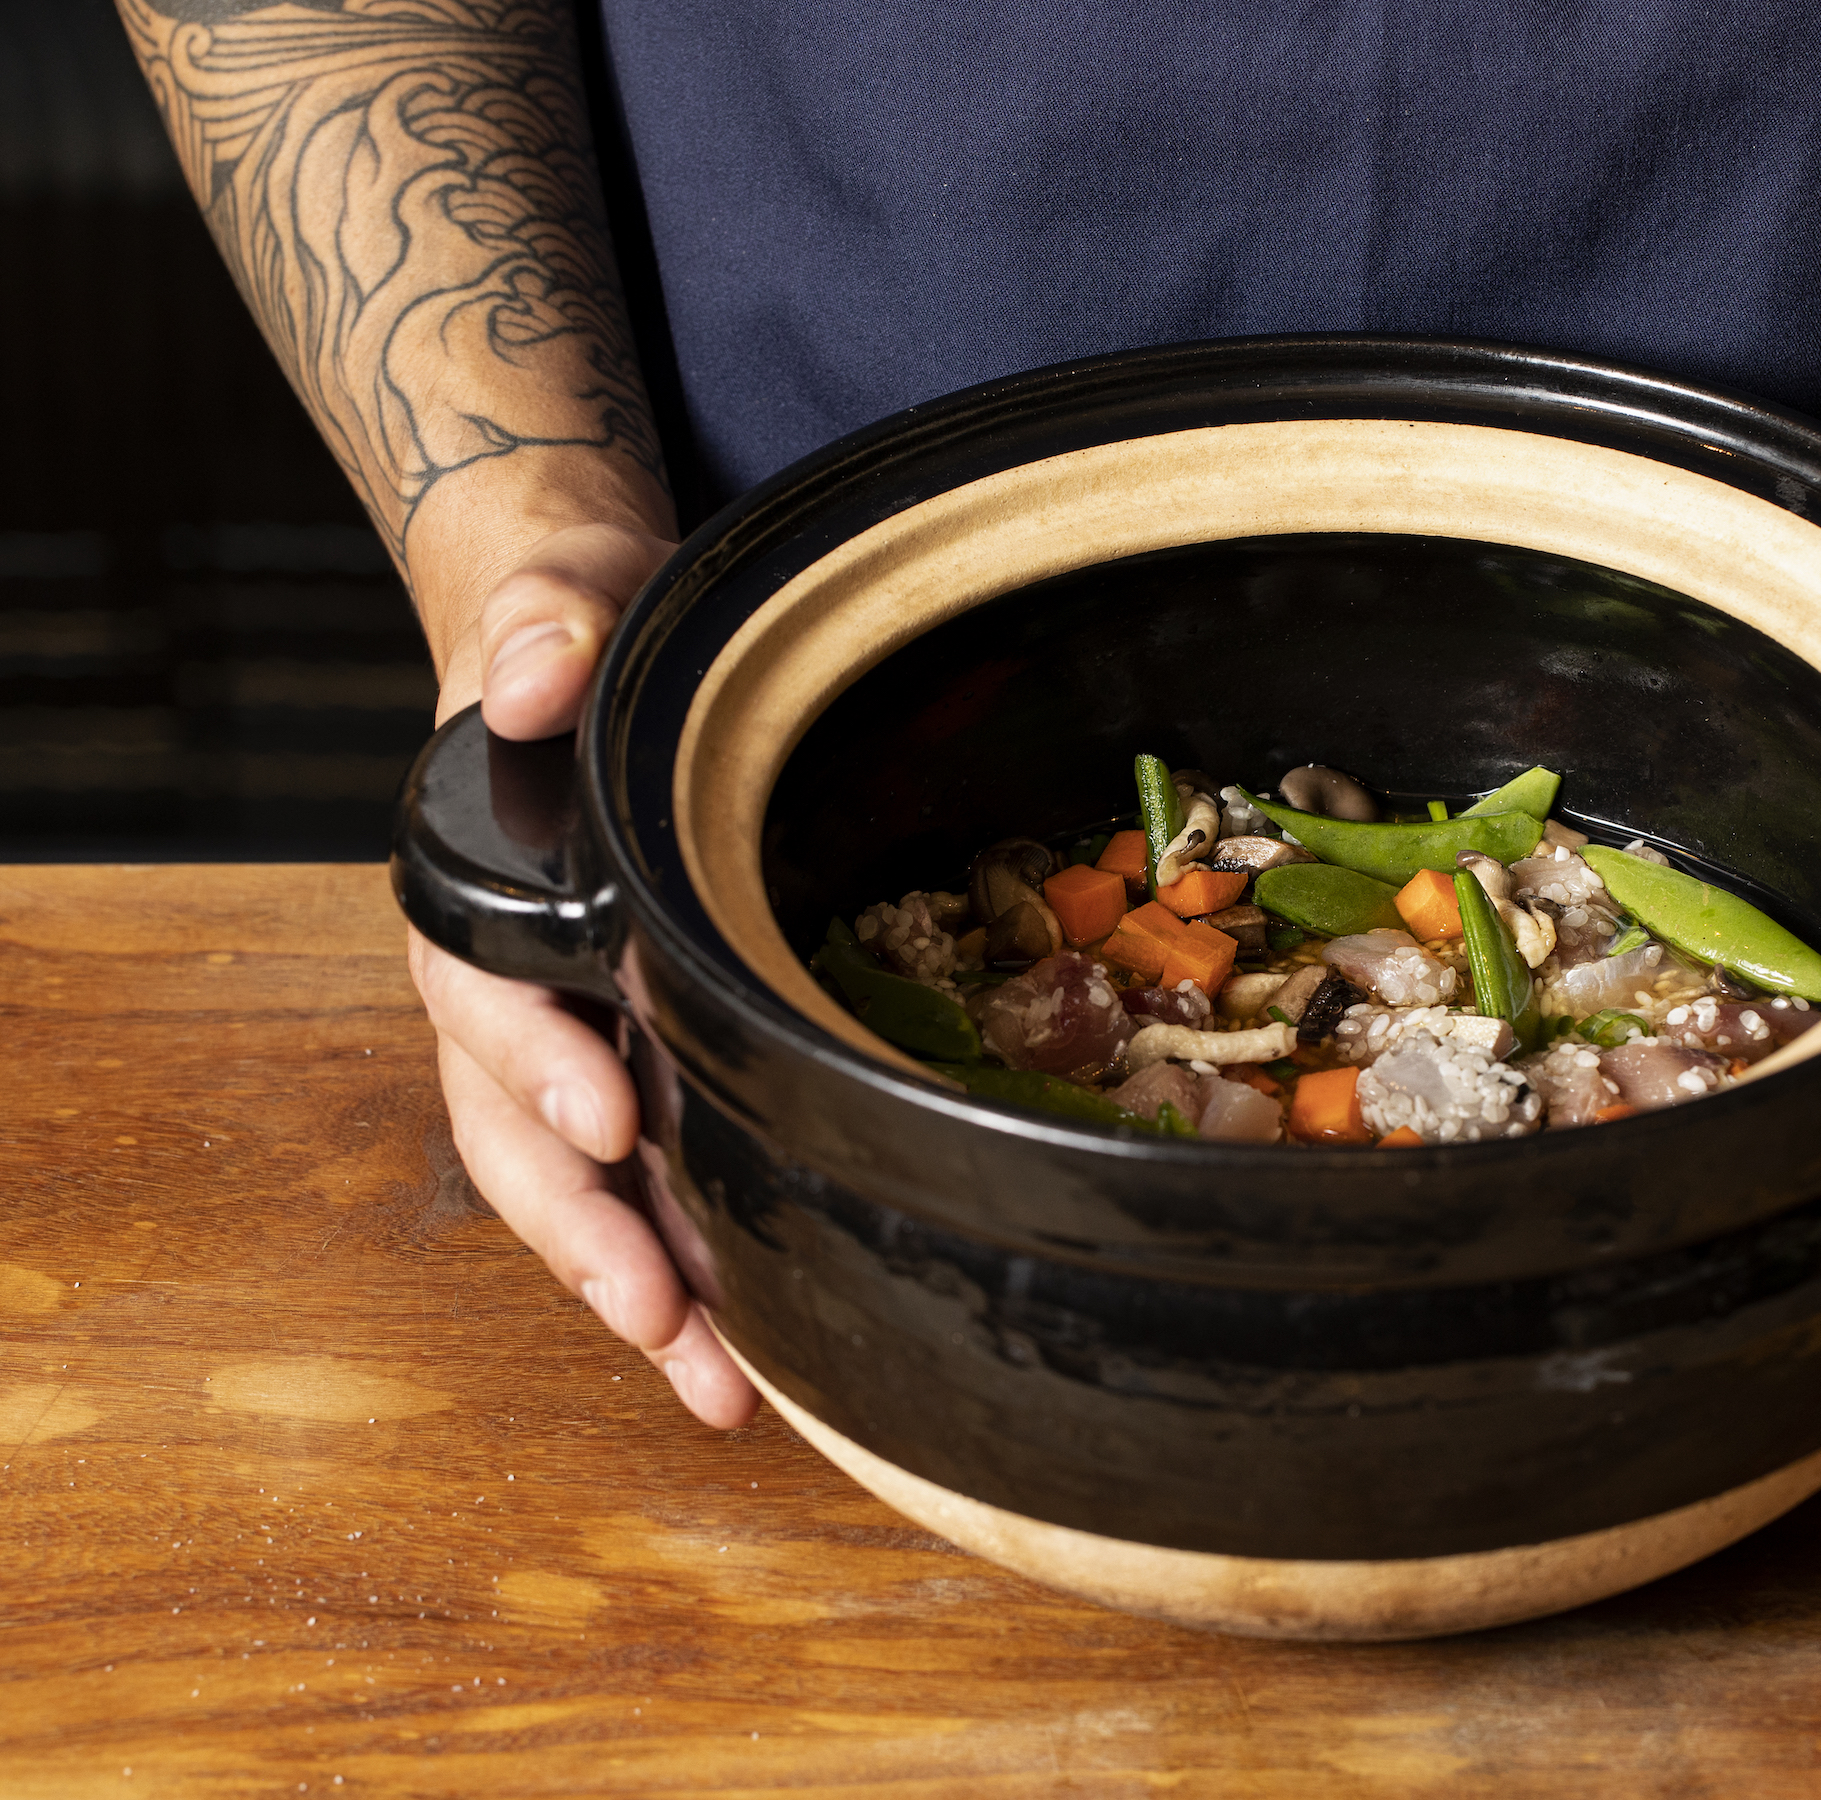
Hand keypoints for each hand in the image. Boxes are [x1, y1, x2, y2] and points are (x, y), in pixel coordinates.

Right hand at [406, 522, 759, 1427]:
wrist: (581, 660)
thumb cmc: (572, 637)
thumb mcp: (563, 593)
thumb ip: (542, 620)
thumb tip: (522, 675)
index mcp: (479, 900)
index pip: (486, 1000)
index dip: (536, 1064)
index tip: (604, 1116)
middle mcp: (506, 993)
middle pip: (519, 1140)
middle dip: (588, 1234)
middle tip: (658, 1316)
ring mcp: (563, 1047)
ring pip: (576, 1193)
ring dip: (640, 1289)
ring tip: (715, 1384)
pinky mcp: (634, 1069)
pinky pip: (643, 1182)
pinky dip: (686, 1265)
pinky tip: (748, 1345)